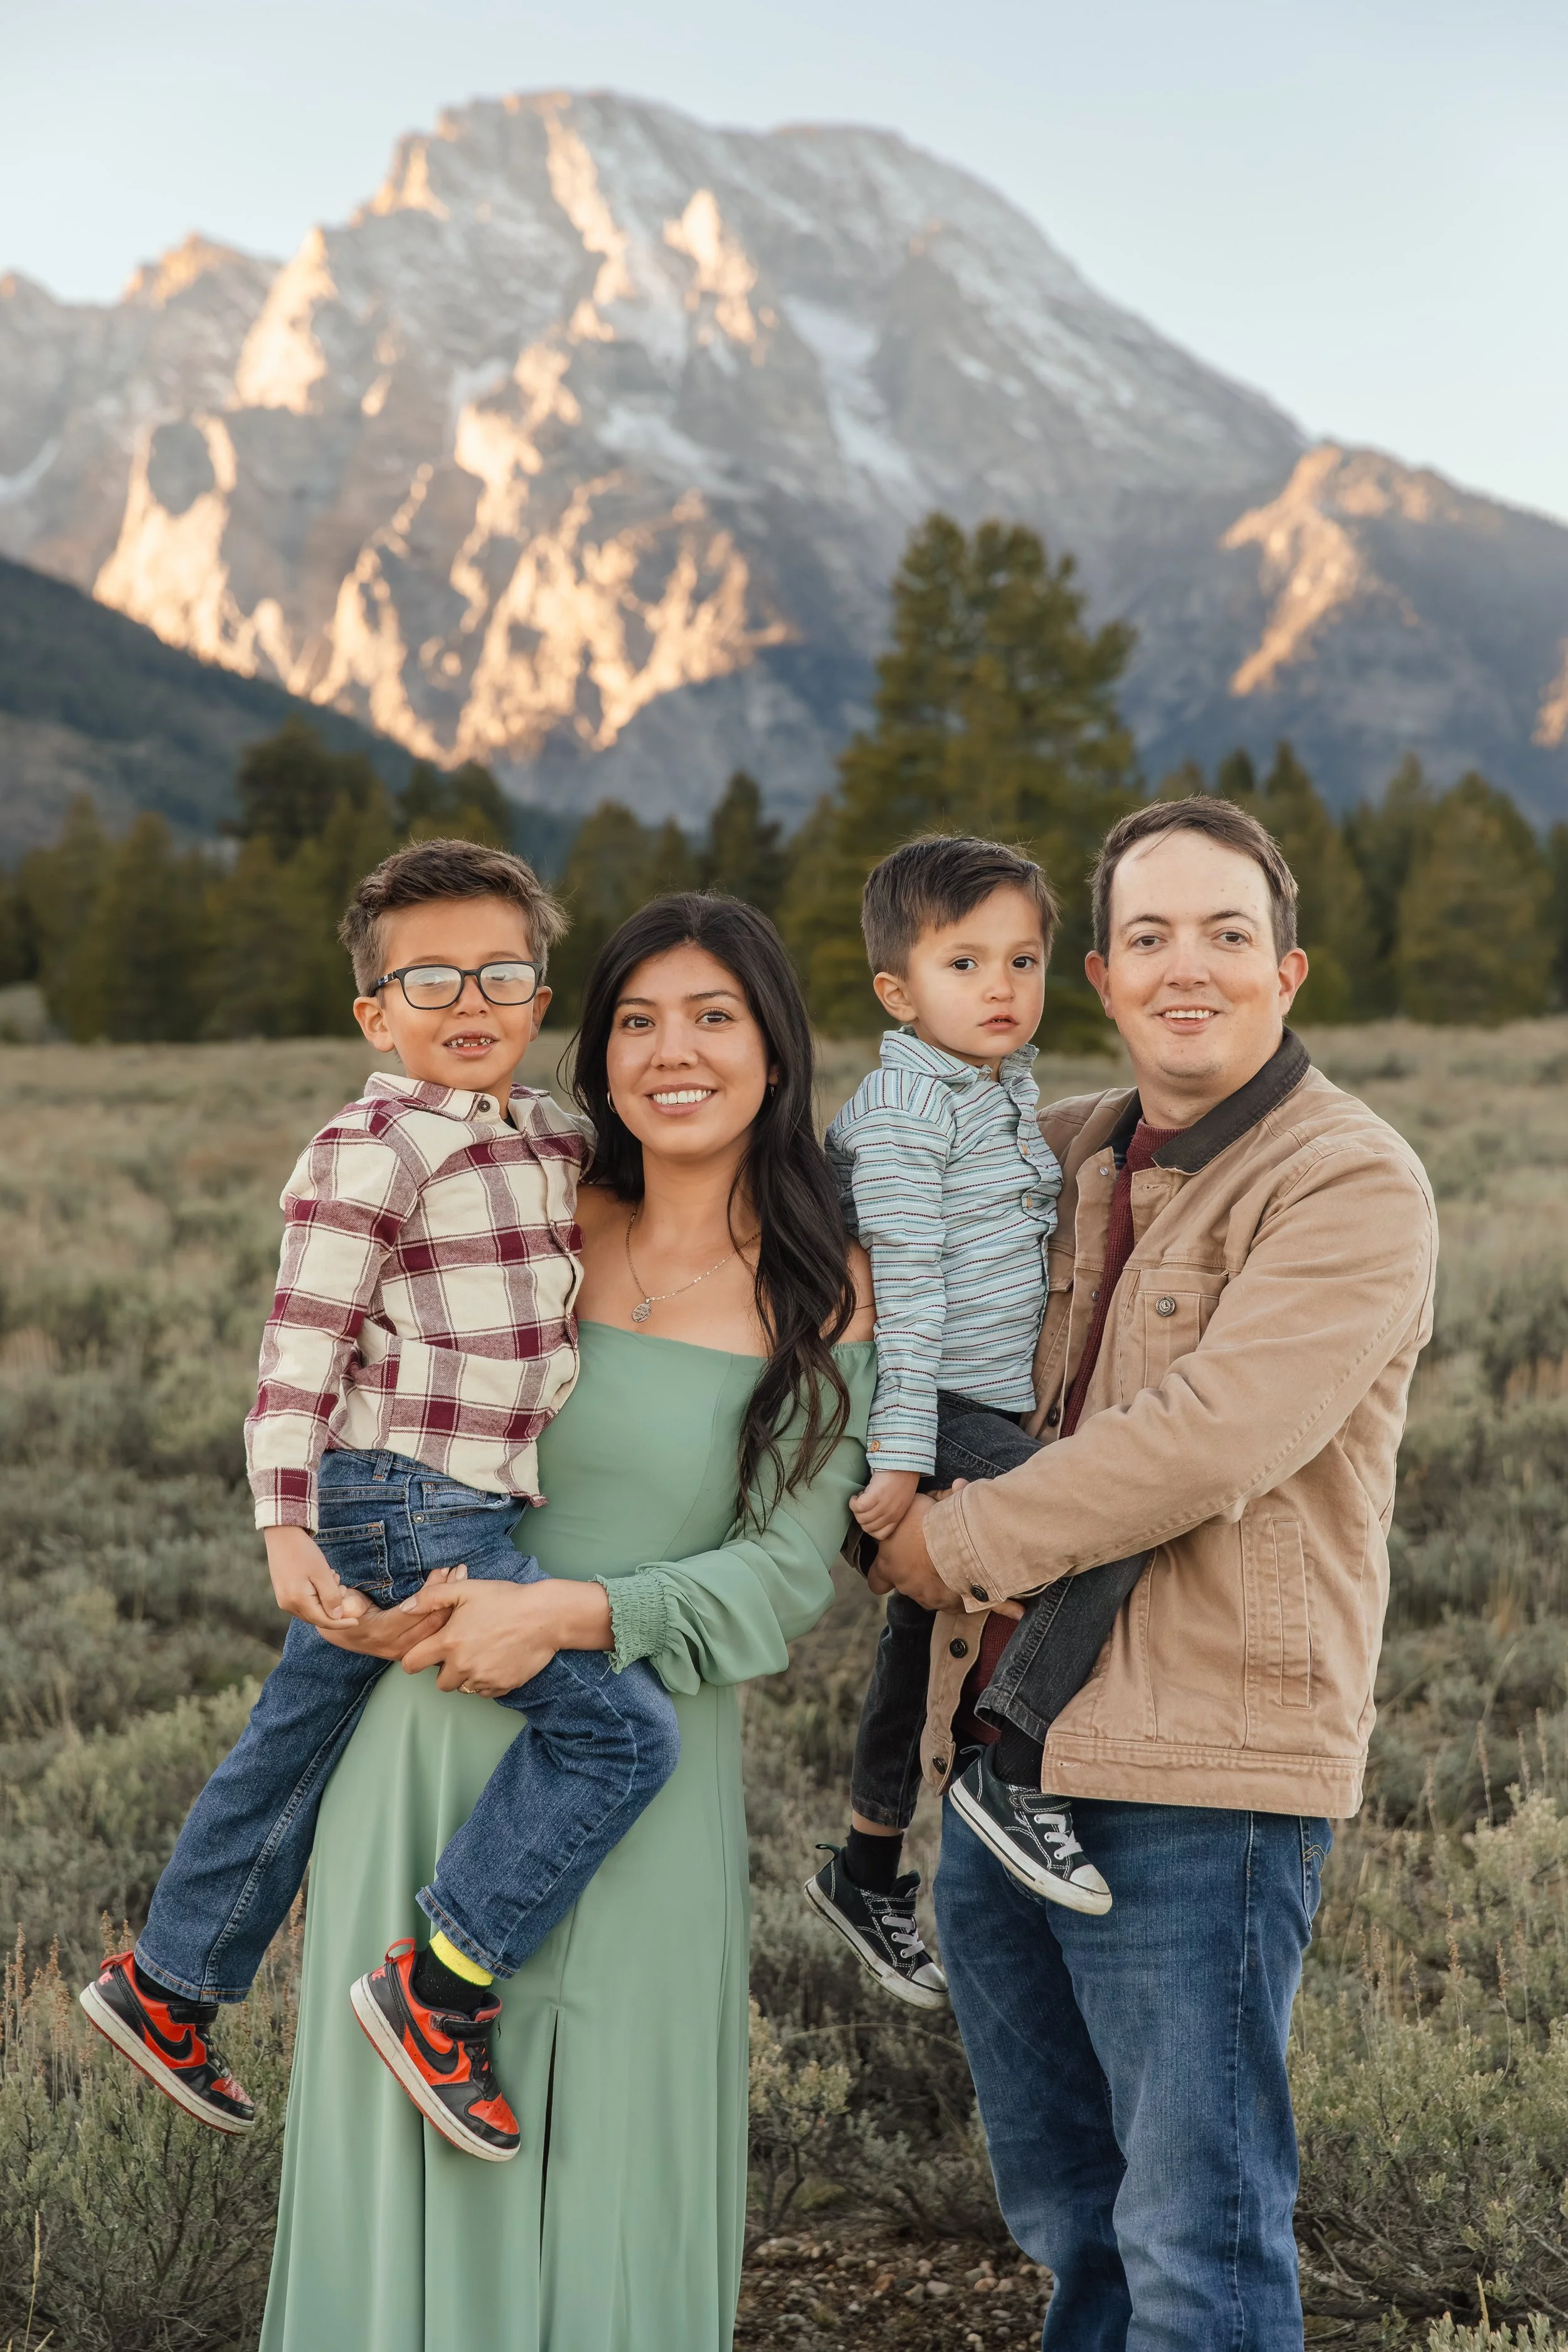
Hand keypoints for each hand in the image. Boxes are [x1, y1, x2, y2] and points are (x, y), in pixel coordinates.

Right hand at [264, 1524, 370, 1629]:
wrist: (282, 1536)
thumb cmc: (304, 1552)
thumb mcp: (323, 1573)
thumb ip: (331, 1597)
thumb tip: (337, 1617)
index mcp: (297, 1601)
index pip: (323, 1621)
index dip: (341, 1623)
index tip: (356, 1622)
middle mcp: (288, 1605)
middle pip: (317, 1618)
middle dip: (334, 1609)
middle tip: (342, 1586)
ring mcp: (283, 1601)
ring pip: (311, 1611)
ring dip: (325, 1601)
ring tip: (331, 1578)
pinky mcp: (283, 1595)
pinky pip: (304, 1604)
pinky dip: (316, 1598)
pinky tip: (322, 1581)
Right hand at [313, 1565, 467, 1659]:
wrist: (341, 1634)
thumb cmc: (343, 1612)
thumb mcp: (341, 1603)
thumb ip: (346, 1602)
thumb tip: (347, 1605)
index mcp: (381, 1632)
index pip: (416, 1610)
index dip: (433, 1589)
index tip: (444, 1568)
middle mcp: (397, 1646)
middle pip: (432, 1621)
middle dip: (449, 1594)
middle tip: (461, 1571)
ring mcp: (407, 1651)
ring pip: (438, 1629)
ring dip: (452, 1603)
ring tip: (463, 1578)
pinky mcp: (413, 1651)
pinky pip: (436, 1635)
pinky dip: (449, 1615)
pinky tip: (458, 1598)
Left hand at [400, 1577, 613, 1697]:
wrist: (545, 1616)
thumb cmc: (505, 1599)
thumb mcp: (466, 1589)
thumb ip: (430, 1597)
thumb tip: (404, 1609)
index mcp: (449, 1642)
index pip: (412, 1664)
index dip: (415, 1659)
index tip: (424, 1653)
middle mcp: (463, 1666)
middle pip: (440, 1683)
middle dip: (445, 1670)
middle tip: (461, 1650)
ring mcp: (483, 1679)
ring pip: (463, 1688)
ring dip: (467, 1676)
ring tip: (481, 1653)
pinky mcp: (502, 1687)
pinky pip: (485, 1692)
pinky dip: (486, 1681)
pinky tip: (496, 1660)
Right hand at [849, 1468, 921, 1540]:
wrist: (905, 1463)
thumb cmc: (902, 1480)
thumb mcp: (901, 1502)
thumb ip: (891, 1512)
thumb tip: (875, 1516)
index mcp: (897, 1518)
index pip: (880, 1535)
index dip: (869, 1526)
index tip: (868, 1515)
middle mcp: (890, 1514)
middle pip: (867, 1527)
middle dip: (860, 1517)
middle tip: (863, 1504)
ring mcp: (884, 1505)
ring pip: (861, 1518)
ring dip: (856, 1509)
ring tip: (860, 1497)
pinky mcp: (876, 1495)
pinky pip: (858, 1506)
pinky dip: (853, 1502)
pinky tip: (856, 1495)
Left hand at [866, 1485, 1022, 1619]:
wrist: (952, 1543)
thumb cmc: (926, 1521)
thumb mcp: (920, 1502)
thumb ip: (935, 1497)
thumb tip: (957, 1485)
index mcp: (890, 1564)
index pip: (877, 1579)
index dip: (882, 1574)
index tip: (890, 1566)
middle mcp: (909, 1586)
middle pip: (908, 1588)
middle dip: (919, 1575)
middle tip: (933, 1559)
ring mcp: (933, 1599)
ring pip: (938, 1596)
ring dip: (947, 1585)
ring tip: (964, 1568)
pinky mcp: (959, 1604)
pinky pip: (980, 1607)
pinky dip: (1000, 1607)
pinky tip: (1017, 1610)